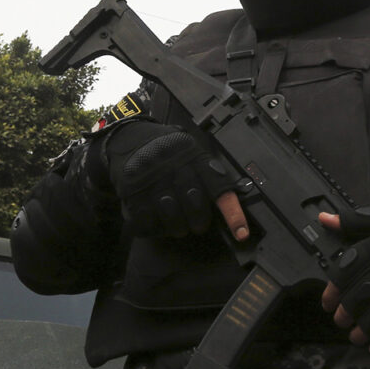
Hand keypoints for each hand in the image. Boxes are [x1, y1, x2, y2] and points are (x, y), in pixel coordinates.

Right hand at [103, 120, 247, 239]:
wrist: (129, 137)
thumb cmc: (169, 150)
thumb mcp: (192, 151)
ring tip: (178, 227)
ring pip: (170, 212)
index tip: (241, 232)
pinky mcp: (131, 189)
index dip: (232, 212)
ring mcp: (151, 177)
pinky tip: (156, 224)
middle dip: (199, 220)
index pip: (219, 186)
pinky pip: (146, 218)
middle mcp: (175, 165)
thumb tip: (229, 203)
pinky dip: (153, 227)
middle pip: (194, 201)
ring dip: (177, 227)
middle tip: (199, 226)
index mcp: (195, 156)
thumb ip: (209, 174)